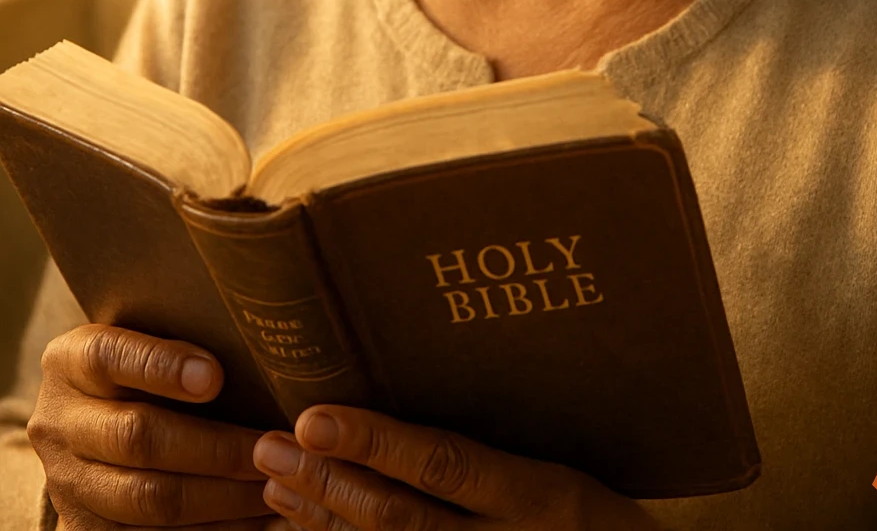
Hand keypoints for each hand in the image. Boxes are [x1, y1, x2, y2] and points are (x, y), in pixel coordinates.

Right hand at [28, 322, 282, 527]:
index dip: (161, 367)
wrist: (92, 422)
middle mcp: (59, 423)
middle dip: (213, 446)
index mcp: (70, 361)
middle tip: (270, 446)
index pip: (109, 357)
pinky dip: (211, 528)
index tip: (216, 376)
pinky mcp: (86, 529)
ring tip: (273, 483)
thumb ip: (180, 332)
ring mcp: (68, 483)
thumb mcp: (142, 335)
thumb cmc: (141, 363)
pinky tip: (252, 515)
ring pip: (148, 498)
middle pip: (137, 437)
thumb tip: (252, 343)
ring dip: (220, 495)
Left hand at [253, 405, 661, 529]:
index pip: (444, 465)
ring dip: (321, 521)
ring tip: (272, 481)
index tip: (314, 417)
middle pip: (400, 520)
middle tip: (269, 444)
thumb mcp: (568, 472)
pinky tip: (302, 528)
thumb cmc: (607, 519)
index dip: (375, 443)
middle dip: (327, 483)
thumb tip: (424, 363)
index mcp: (539, 495)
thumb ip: (500, 443)